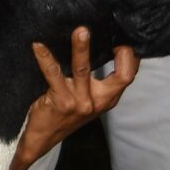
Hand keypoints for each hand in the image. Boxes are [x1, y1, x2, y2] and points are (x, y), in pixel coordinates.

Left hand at [17, 27, 139, 169]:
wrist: (43, 138)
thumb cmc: (64, 113)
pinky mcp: (61, 101)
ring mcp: (80, 102)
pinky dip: (45, 58)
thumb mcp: (88, 98)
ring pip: (83, 69)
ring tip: (81, 31)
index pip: (128, 75)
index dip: (132, 56)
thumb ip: (97, 79)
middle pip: (120, 76)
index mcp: (108, 98)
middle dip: (122, 54)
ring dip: (81, 49)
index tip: (126, 36)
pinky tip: (38, 46)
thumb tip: (100, 44)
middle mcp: (98, 101)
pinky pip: (53, 74)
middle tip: (118, 34)